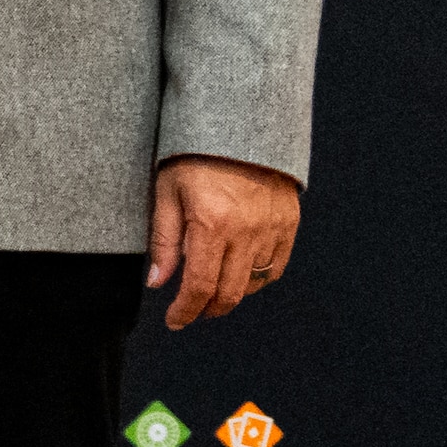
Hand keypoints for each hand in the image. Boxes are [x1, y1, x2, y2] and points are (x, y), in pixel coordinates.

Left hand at [149, 154, 299, 327]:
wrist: (241, 125)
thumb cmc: (194, 155)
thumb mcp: (166, 192)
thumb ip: (164, 241)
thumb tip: (157, 283)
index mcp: (212, 224)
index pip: (200, 286)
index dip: (186, 311)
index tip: (175, 320)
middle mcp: (247, 232)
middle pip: (231, 293)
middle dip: (208, 309)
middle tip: (191, 311)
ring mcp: (272, 229)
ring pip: (254, 282)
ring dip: (232, 294)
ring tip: (211, 288)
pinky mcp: (289, 223)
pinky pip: (276, 266)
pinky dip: (257, 278)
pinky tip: (239, 273)